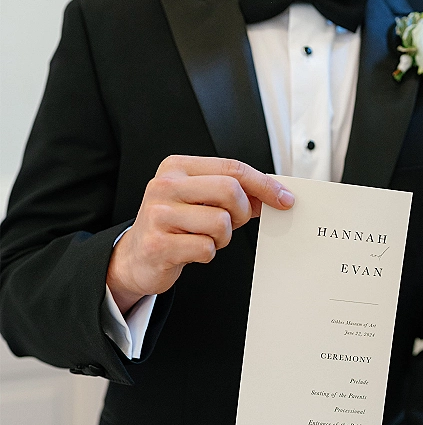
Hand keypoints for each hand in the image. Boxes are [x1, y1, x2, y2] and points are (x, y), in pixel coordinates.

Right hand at [106, 155, 293, 312]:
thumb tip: (275, 194)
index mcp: (177, 167)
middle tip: (233, 222)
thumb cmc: (175, 225)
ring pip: (221, 223)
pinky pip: (206, 248)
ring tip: (204, 236)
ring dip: (222, 237)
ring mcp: (159, 215)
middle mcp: (165, 186)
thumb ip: (233, 192)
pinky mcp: (159, 245)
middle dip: (242, 212)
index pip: (232, 168)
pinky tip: (191, 250)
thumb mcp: (200, 199)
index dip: (264, 184)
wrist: (136, 256)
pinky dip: (207, 253)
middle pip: (230, 191)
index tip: (285, 199)